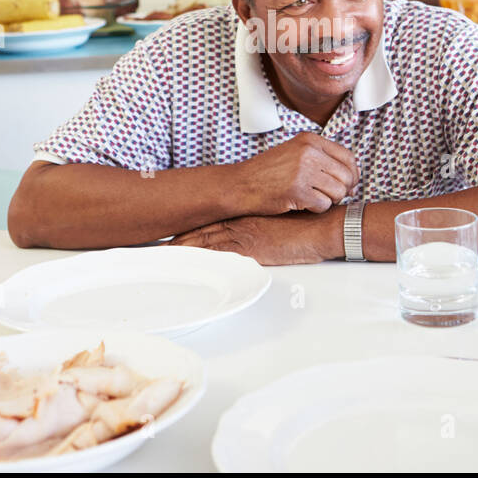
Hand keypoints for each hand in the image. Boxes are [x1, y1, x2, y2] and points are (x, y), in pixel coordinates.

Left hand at [168, 211, 340, 264]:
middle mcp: (239, 222)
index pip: (208, 220)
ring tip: (158, 255)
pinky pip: (216, 255)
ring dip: (179, 248)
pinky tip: (182, 263)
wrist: (323, 227)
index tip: (170, 230)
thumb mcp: (281, 221)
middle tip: (154, 244)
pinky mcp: (249, 251)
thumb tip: (255, 233)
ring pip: (201, 242)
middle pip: (199, 230)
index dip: (188, 225)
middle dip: (176, 238)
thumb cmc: (309, 225)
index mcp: (245, 214)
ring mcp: (242, 236)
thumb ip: (264, 226)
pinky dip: (197, 258)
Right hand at [233, 132, 358, 214]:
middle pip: (347, 176)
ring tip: (312, 199)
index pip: (348, 157)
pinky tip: (302, 204)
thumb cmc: (268, 173)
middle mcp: (309, 152)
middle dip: (342, 191)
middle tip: (328, 196)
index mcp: (310, 140)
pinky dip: (315, 209)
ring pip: (338, 192)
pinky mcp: (297, 191)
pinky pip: (323, 205)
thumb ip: (322, 159)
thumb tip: (354, 180)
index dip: (352, 175)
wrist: (241, 184)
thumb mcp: (295, 153)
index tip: (347, 185)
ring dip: (328, 200)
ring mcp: (303, 171)